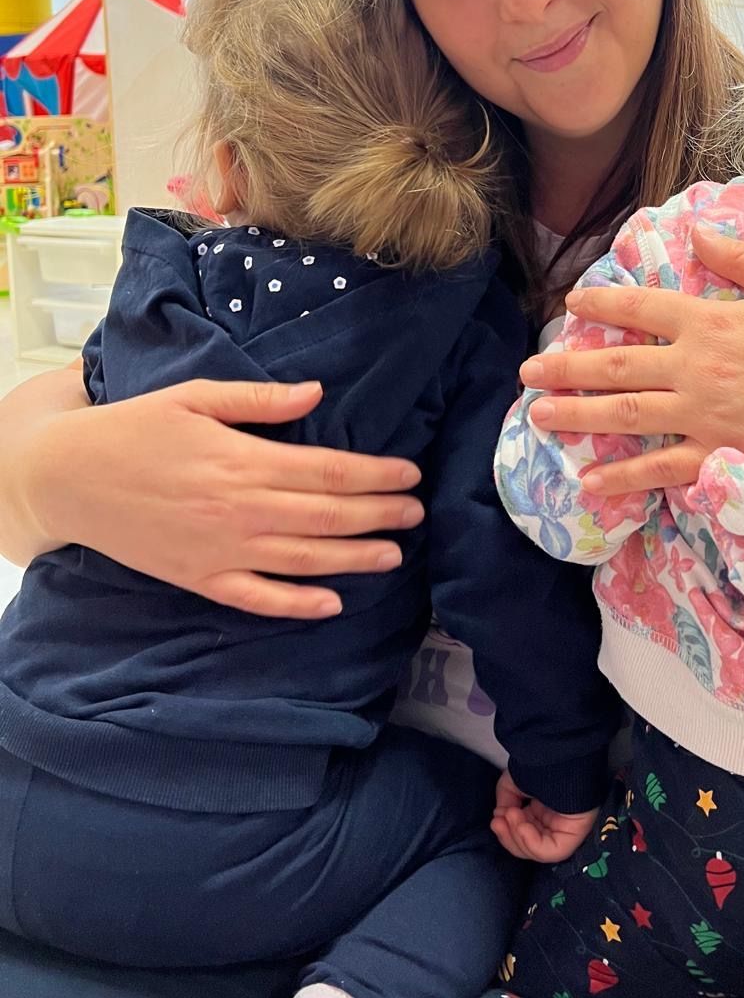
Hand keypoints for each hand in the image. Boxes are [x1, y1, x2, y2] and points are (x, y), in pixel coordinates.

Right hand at [27, 379, 423, 618]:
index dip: (376, 475)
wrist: (70, 478)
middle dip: (379, 515)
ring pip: (303, 560)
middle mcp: (240, 510)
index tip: (411, 474)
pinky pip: (256, 599)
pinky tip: (331, 604)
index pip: (328, 472)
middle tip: (418, 513)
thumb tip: (317, 392)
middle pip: (326, 517)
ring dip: (354, 558)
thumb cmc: (135, 429)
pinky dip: (296, 604)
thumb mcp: (196, 397)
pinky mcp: (199, 579)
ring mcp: (221, 551)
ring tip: (394, 554)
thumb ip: (259, 399)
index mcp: (243, 460)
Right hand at [491, 770, 596, 862]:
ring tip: (510, 815)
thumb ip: (505, 801)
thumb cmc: (540, 760)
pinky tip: (521, 827)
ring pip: (539, 850)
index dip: (506, 831)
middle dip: (509, 835)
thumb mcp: (513, 781)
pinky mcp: (576, 832)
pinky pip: (553, 849)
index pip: (523, 832)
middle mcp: (554, 820)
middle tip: (497, 821)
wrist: (557, 749)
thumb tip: (500, 818)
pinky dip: (533, 844)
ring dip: (518, 837)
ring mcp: (566, 827)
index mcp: (542, 808)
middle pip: (529, 844)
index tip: (494, 820)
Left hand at [519, 226, 743, 496]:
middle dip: (566, 366)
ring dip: (576, 416)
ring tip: (537, 416)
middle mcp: (698, 367)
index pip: (642, 308)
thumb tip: (698, 233)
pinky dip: (622, 478)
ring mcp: (706, 416)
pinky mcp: (723, 457)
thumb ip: (742, 261)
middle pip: (616, 366)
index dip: (602, 304)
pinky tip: (589, 483)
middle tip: (528, 370)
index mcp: (714, 320)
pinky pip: (660, 470)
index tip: (572, 304)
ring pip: (625, 417)